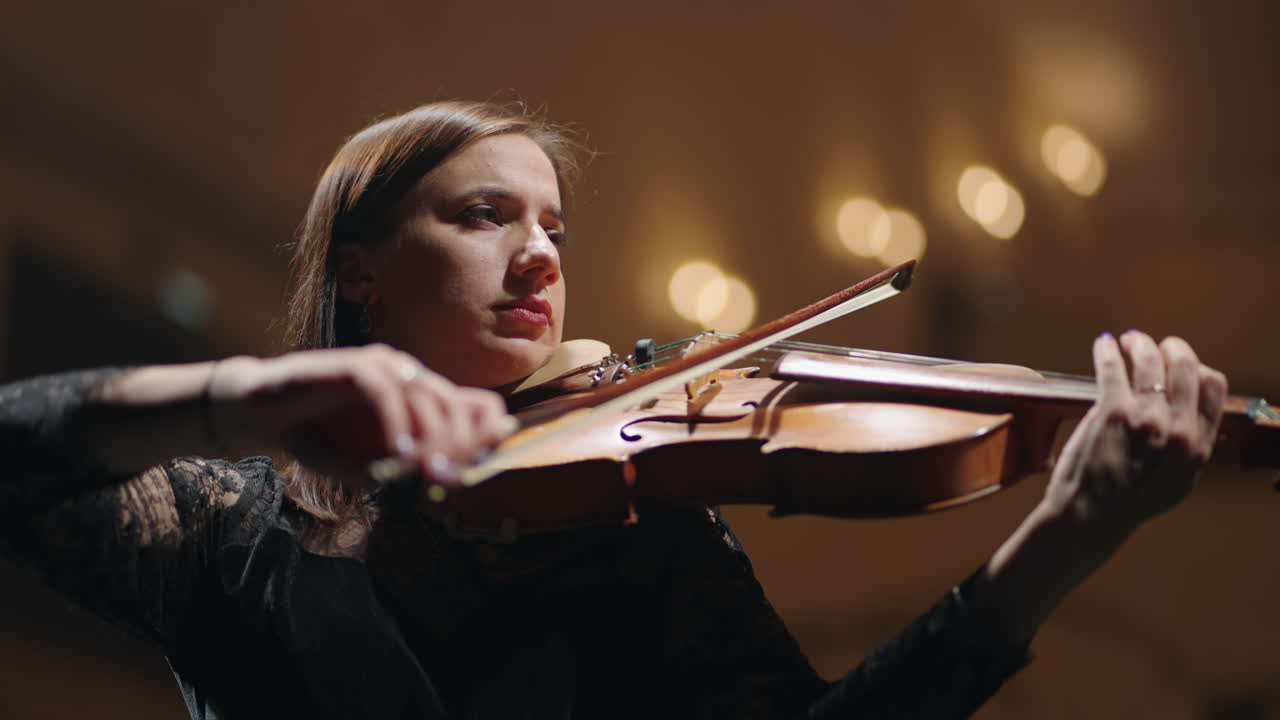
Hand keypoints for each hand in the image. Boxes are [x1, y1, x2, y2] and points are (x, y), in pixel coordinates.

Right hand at [206, 344, 515, 491]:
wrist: (263, 415)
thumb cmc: (320, 438)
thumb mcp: (372, 465)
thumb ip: (411, 466)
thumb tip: (458, 475)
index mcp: (422, 398)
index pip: (478, 407)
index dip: (485, 437)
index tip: (477, 470)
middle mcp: (411, 377)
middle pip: (459, 405)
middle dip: (459, 446)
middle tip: (447, 480)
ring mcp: (383, 366)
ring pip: (427, 397)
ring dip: (432, 437)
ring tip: (426, 471)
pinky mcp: (353, 364)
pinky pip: (385, 390)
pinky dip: (396, 422)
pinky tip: (397, 452)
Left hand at [1043, 330, 1227, 545]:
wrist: (1091, 519)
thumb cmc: (1127, 503)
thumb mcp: (1177, 482)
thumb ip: (1187, 448)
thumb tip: (1186, 417)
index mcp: (1198, 446)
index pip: (1213, 386)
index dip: (1196, 367)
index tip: (1179, 364)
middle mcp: (1178, 429)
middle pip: (1185, 365)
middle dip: (1171, 347)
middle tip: (1154, 344)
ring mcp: (1145, 418)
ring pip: (1150, 361)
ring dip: (1139, 343)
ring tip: (1128, 340)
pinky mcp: (1111, 412)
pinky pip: (1112, 367)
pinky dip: (1107, 350)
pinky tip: (1103, 344)